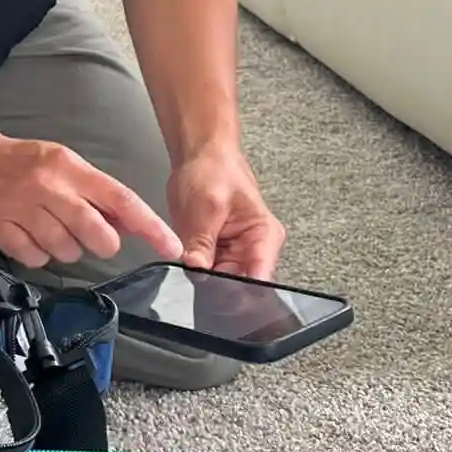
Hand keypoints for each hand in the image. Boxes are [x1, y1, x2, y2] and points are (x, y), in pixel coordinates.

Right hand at [0, 133, 181, 269]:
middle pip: (96, 234)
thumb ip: (97, 193)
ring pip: (66, 251)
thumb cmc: (26, 163)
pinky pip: (36, 259)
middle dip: (103, 243)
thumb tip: (130, 225)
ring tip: (52, 228)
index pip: (120, 200)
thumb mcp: (66, 164)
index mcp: (69, 168)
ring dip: (67, 248)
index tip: (172, 246)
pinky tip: (30, 234)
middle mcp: (48, 188)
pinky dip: (39, 254)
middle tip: (91, 236)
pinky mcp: (0, 230)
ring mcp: (22, 210)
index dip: (149, 226)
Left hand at [166, 145, 283, 278]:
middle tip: (197, 286)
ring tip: (191, 271)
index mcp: (264, 236)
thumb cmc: (213, 170)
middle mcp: (254, 249)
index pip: (260, 277)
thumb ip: (202, 241)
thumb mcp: (206, 206)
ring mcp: (234, 253)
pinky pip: (207, 272)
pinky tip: (187, 267)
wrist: (200, 154)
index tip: (219, 297)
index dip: (241, 291)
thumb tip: (196, 270)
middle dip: (218, 289)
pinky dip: (196, 272)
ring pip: (221, 283)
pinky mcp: (216, 253)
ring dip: (205, 282)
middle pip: (241, 286)